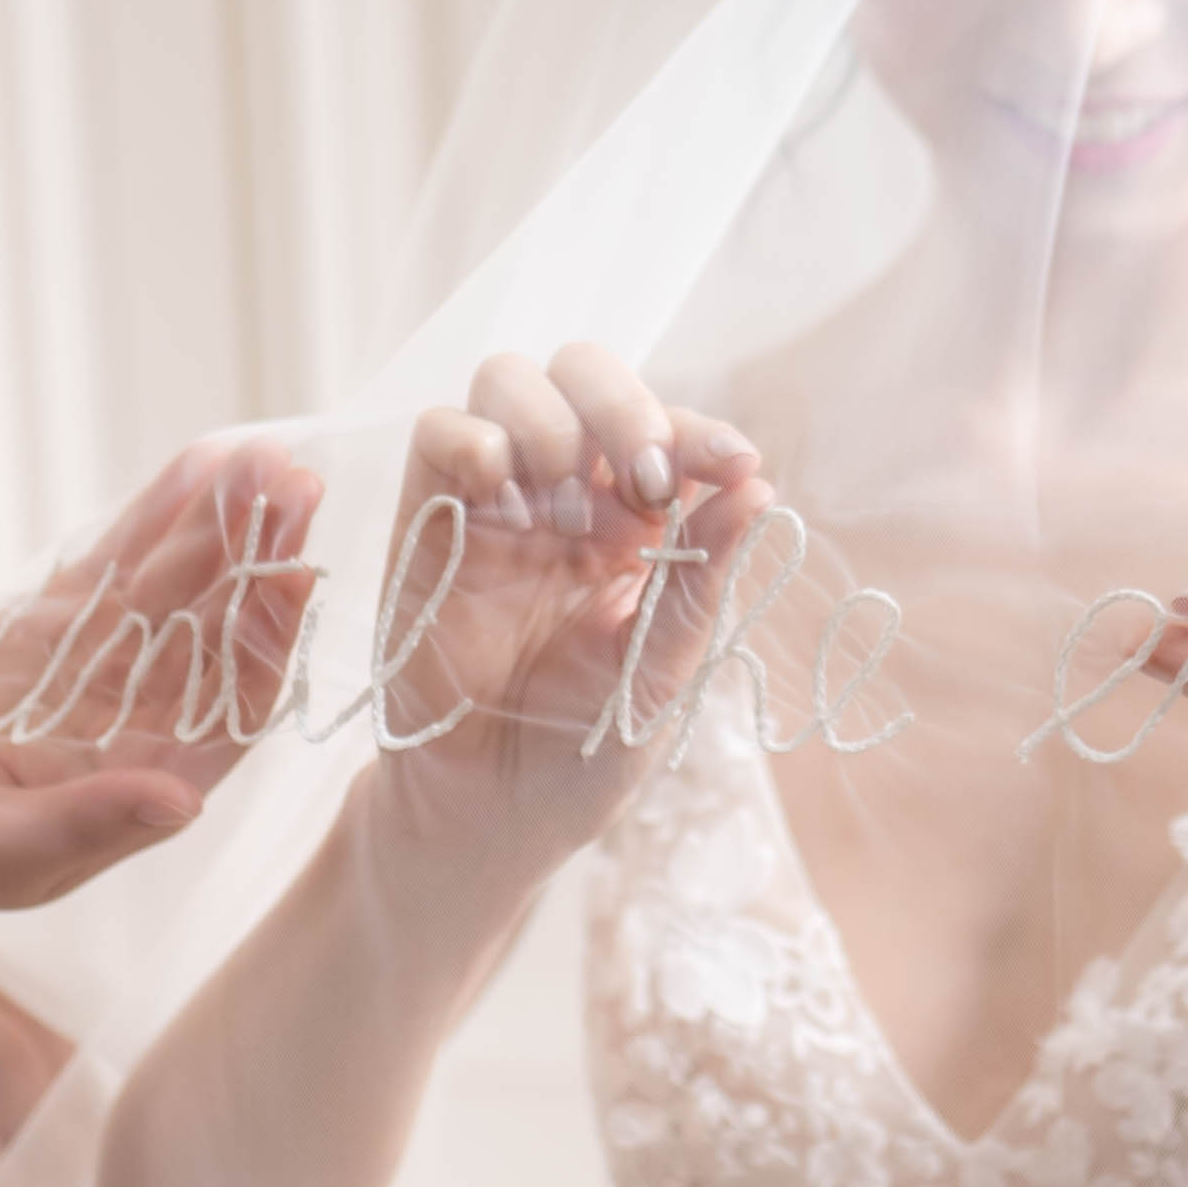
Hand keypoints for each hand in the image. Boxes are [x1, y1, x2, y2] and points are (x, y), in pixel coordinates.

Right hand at [0, 439, 323, 923]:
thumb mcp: (8, 851)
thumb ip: (90, 824)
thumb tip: (183, 804)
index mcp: (164, 770)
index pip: (236, 696)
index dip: (266, 636)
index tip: (296, 576)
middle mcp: (156, 709)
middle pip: (220, 623)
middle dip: (259, 555)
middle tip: (298, 483)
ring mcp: (113, 658)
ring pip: (180, 580)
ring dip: (221, 519)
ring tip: (261, 454)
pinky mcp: (65, 620)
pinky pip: (121, 558)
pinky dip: (158, 511)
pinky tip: (198, 462)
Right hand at [363, 344, 777, 877]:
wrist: (490, 813)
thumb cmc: (582, 749)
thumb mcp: (661, 671)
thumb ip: (702, 577)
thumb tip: (759, 488)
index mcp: (638, 524)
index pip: (669, 432)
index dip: (702, 432)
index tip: (734, 464)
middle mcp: (567, 496)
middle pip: (584, 373)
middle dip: (624, 406)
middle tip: (646, 481)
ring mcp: (494, 503)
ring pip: (510, 383)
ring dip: (552, 425)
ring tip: (568, 511)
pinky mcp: (428, 522)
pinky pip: (439, 433)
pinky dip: (474, 441)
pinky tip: (506, 497)